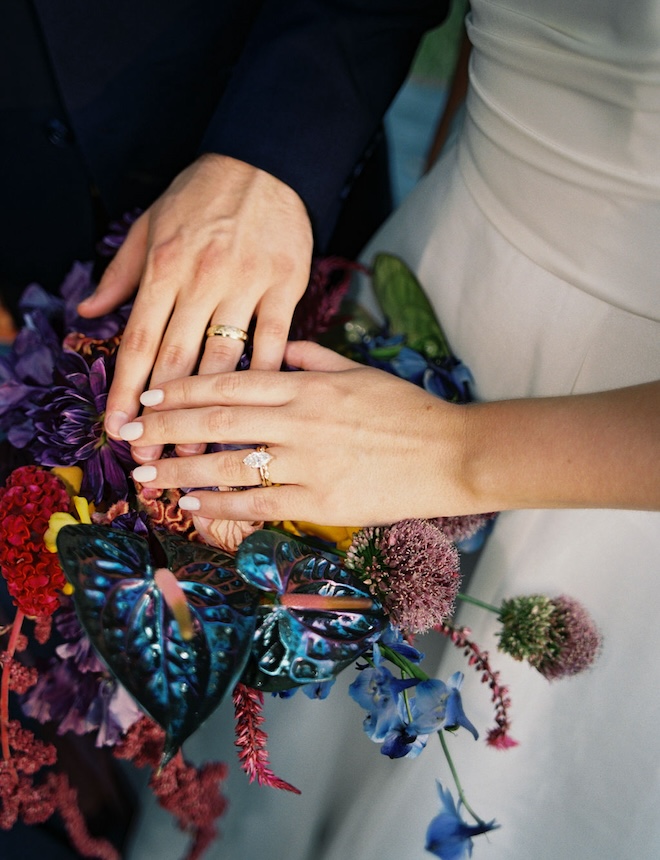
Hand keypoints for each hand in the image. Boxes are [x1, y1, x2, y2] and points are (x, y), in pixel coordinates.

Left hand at [77, 154, 313, 459]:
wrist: (264, 162)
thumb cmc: (201, 195)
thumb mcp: (150, 224)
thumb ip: (120, 273)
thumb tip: (88, 310)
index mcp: (166, 266)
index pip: (140, 339)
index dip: (124, 389)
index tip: (117, 427)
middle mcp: (203, 278)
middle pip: (177, 357)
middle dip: (163, 412)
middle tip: (154, 452)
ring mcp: (247, 283)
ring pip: (225, 356)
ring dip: (211, 407)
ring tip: (200, 447)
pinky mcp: (285, 286)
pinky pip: (276, 340)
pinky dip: (265, 376)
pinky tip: (256, 410)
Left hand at [118, 341, 469, 525]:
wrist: (451, 454)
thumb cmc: (407, 411)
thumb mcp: (360, 371)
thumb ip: (315, 358)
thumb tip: (280, 346)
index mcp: (308, 385)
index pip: (232, 382)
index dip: (184, 389)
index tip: (150, 396)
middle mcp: (301, 420)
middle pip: (218, 421)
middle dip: (165, 427)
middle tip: (128, 435)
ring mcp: (309, 462)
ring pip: (229, 464)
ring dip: (180, 470)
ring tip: (144, 474)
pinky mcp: (321, 502)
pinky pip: (259, 504)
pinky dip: (220, 505)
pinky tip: (191, 506)